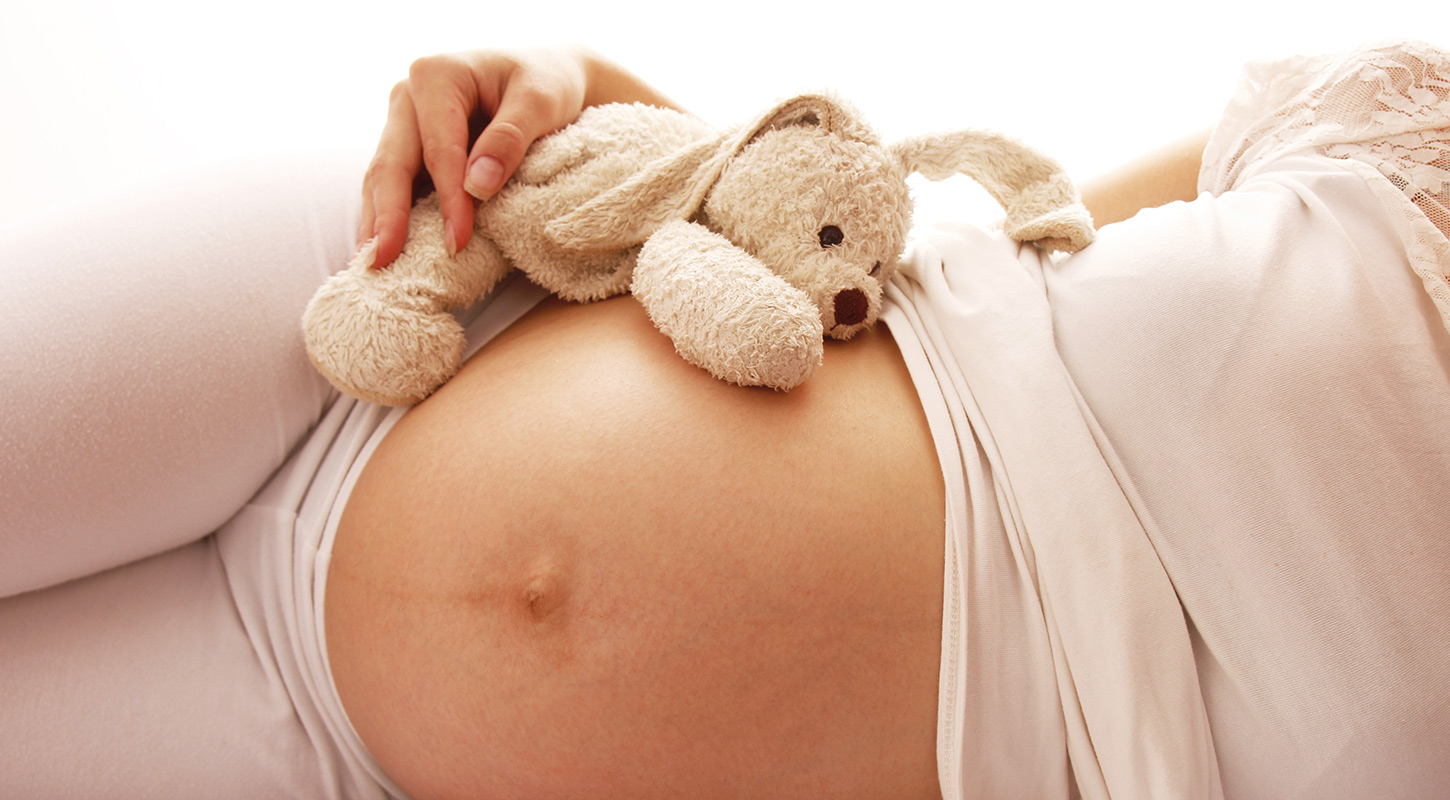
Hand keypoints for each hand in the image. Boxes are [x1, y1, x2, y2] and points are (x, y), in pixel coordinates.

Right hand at [358, 47, 590, 268]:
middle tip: (382, 262)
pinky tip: (385, 248)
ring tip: (373, 264)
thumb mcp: (541, 102)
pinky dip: (390, 217)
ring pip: (383, 177)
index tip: (458, 241)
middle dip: (387, 216)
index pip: (439, 149)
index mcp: (437, 75)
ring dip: (378, 222)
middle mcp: (409, 97)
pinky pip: (397, 185)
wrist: (547, 76)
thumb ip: (509, 139)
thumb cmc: (546, 83)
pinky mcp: (411, 148)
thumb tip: (477, 186)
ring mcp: (405, 123)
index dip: (447, 198)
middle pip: (392, 163)